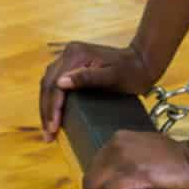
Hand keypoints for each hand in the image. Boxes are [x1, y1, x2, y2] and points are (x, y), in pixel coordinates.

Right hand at [38, 41, 158, 141]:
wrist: (142, 61)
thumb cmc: (131, 71)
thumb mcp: (112, 77)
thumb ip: (86, 78)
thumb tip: (61, 83)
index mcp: (75, 54)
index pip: (55, 84)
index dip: (52, 108)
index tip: (53, 128)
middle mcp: (69, 53)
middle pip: (48, 84)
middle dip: (46, 111)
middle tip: (48, 135)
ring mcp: (69, 58)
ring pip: (48, 84)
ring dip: (46, 106)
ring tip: (48, 129)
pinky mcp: (73, 65)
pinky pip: (56, 83)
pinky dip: (53, 100)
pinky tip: (54, 114)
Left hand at [82, 130, 188, 188]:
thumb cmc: (178, 159)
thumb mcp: (147, 150)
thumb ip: (132, 158)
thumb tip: (119, 182)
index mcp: (120, 140)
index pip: (95, 167)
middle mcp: (117, 146)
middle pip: (91, 178)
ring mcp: (125, 159)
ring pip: (94, 186)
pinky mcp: (134, 173)